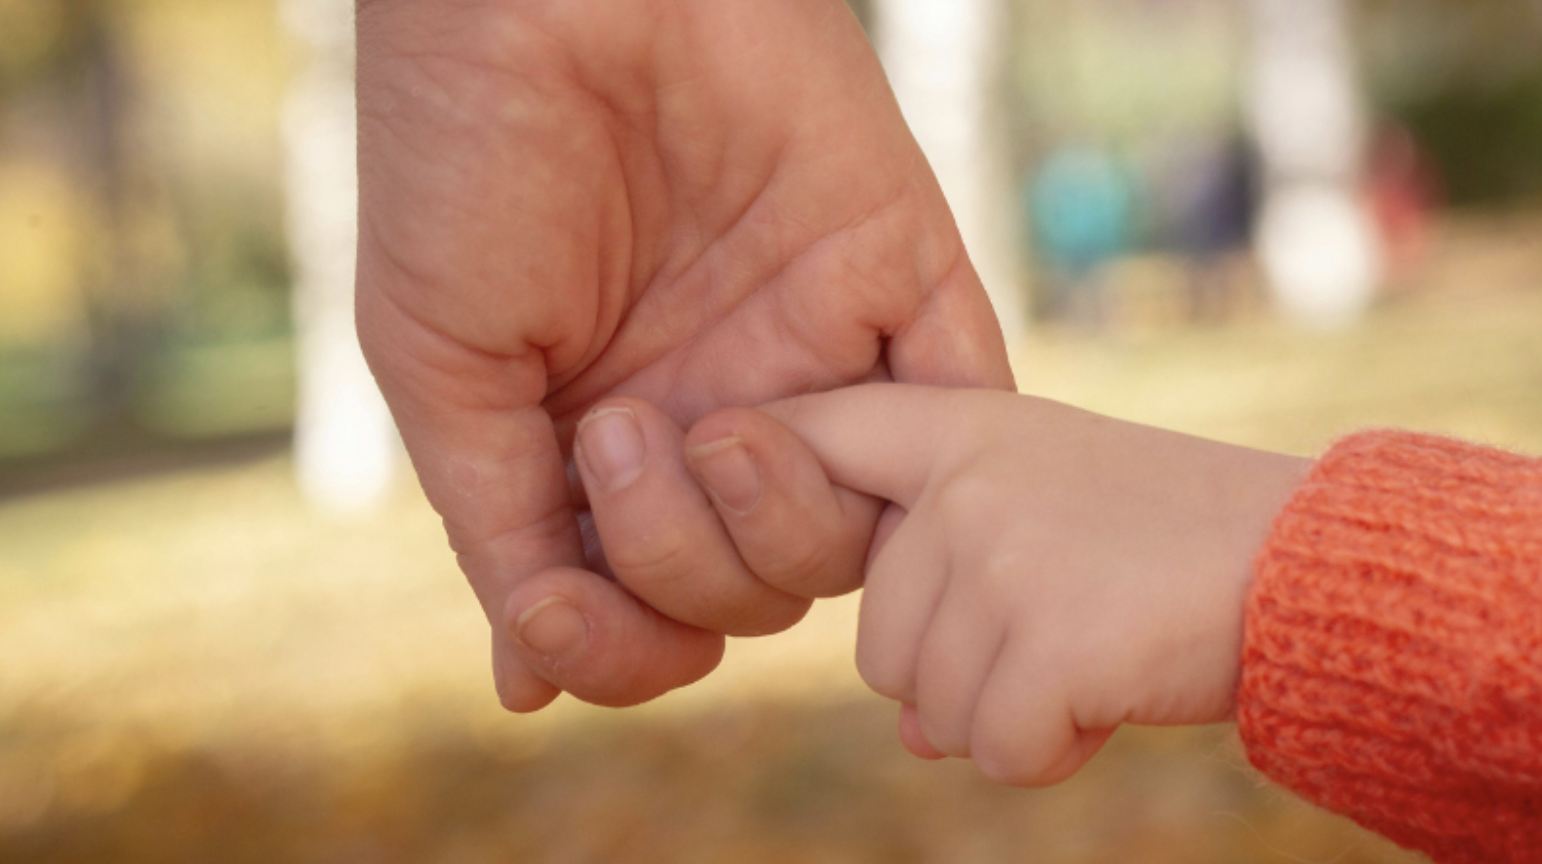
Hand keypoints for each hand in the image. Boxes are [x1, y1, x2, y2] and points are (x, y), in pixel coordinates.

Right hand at [354, 0, 1013, 711]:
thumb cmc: (466, 165)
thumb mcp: (442, 369)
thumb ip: (503, 528)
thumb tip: (529, 684)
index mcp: (610, 442)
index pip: (648, 608)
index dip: (617, 643)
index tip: (553, 608)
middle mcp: (717, 413)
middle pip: (751, 592)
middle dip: (679, 561)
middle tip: (613, 431)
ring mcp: (813, 356)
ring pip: (847, 539)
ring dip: (769, 522)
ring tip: (705, 423)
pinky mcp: (898, 281)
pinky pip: (954, 420)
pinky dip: (917, 468)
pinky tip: (816, 435)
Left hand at [675, 385, 1309, 784]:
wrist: (1304, 560)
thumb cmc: (1171, 542)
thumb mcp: (1052, 520)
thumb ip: (957, 591)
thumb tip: (912, 732)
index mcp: (961, 430)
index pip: (816, 434)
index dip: (757, 462)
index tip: (706, 456)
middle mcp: (961, 483)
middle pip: (877, 642)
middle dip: (960, 671)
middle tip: (1067, 624)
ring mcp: (998, 555)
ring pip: (927, 706)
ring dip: (1009, 712)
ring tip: (1097, 648)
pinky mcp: (1042, 637)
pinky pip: (993, 749)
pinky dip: (1051, 751)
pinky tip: (1112, 692)